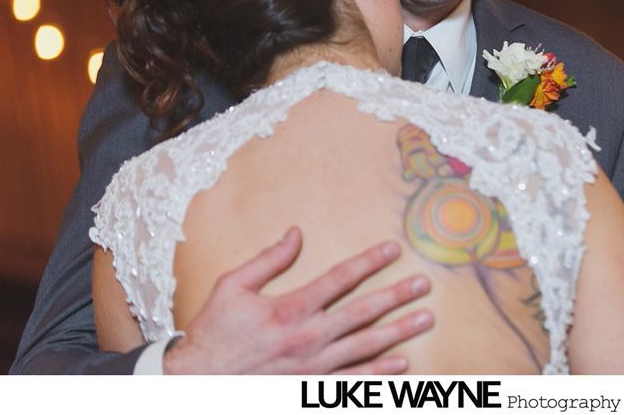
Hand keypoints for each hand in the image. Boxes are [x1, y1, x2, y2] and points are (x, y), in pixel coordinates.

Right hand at [163, 227, 432, 373]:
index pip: (340, 278)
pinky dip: (379, 374)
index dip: (370, 262)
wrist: (198, 384)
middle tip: (424, 285)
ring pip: (366, 347)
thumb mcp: (232, 287)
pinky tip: (401, 365)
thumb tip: (296, 233)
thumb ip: (268, 259)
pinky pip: (353, 382)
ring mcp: (313, 368)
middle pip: (363, 312)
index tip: (393, 250)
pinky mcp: (311, 390)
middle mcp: (308, 338)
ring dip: (398, 332)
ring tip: (425, 320)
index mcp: (291, 309)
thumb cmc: (214, 333)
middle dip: (397, 296)